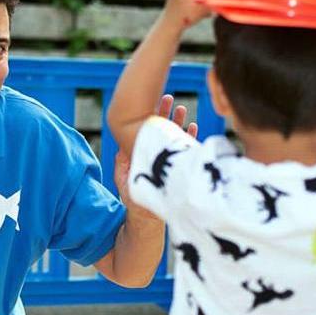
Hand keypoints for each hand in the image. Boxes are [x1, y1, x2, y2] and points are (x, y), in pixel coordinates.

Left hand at [116, 95, 197, 220]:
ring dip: (177, 123)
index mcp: (141, 150)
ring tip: (182, 109)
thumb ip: (122, 160)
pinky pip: (183, 150)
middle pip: (160, 128)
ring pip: (172, 136)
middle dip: (165, 114)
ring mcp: (166, 159)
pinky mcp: (176, 167)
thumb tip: (122, 145)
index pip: (145, 128)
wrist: (145, 215)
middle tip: (169, 99)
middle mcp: (154, 152)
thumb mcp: (123, 175)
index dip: (150, 115)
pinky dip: (187, 138)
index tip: (153, 102)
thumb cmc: (132, 195)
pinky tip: (193, 127)